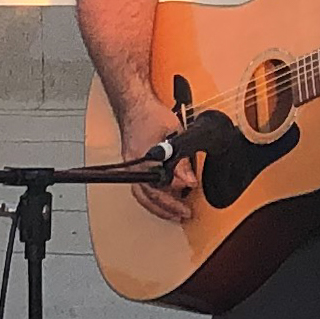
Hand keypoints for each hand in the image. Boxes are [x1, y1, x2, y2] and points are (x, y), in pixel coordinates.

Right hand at [118, 106, 199, 224]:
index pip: (156, 188)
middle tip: (183, 214)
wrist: (135, 104)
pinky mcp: (133, 165)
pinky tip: (165, 197)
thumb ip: (182, 161)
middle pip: (146, 197)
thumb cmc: (151, 115)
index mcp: (142, 161)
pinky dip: (153, 196)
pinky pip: (141, 187)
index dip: (172, 200)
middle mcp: (133, 167)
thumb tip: (188, 181)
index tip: (186, 205)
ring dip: (158, 206)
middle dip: (165, 209)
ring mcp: (131, 167)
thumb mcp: (175, 135)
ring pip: (142, 195)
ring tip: (175, 212)